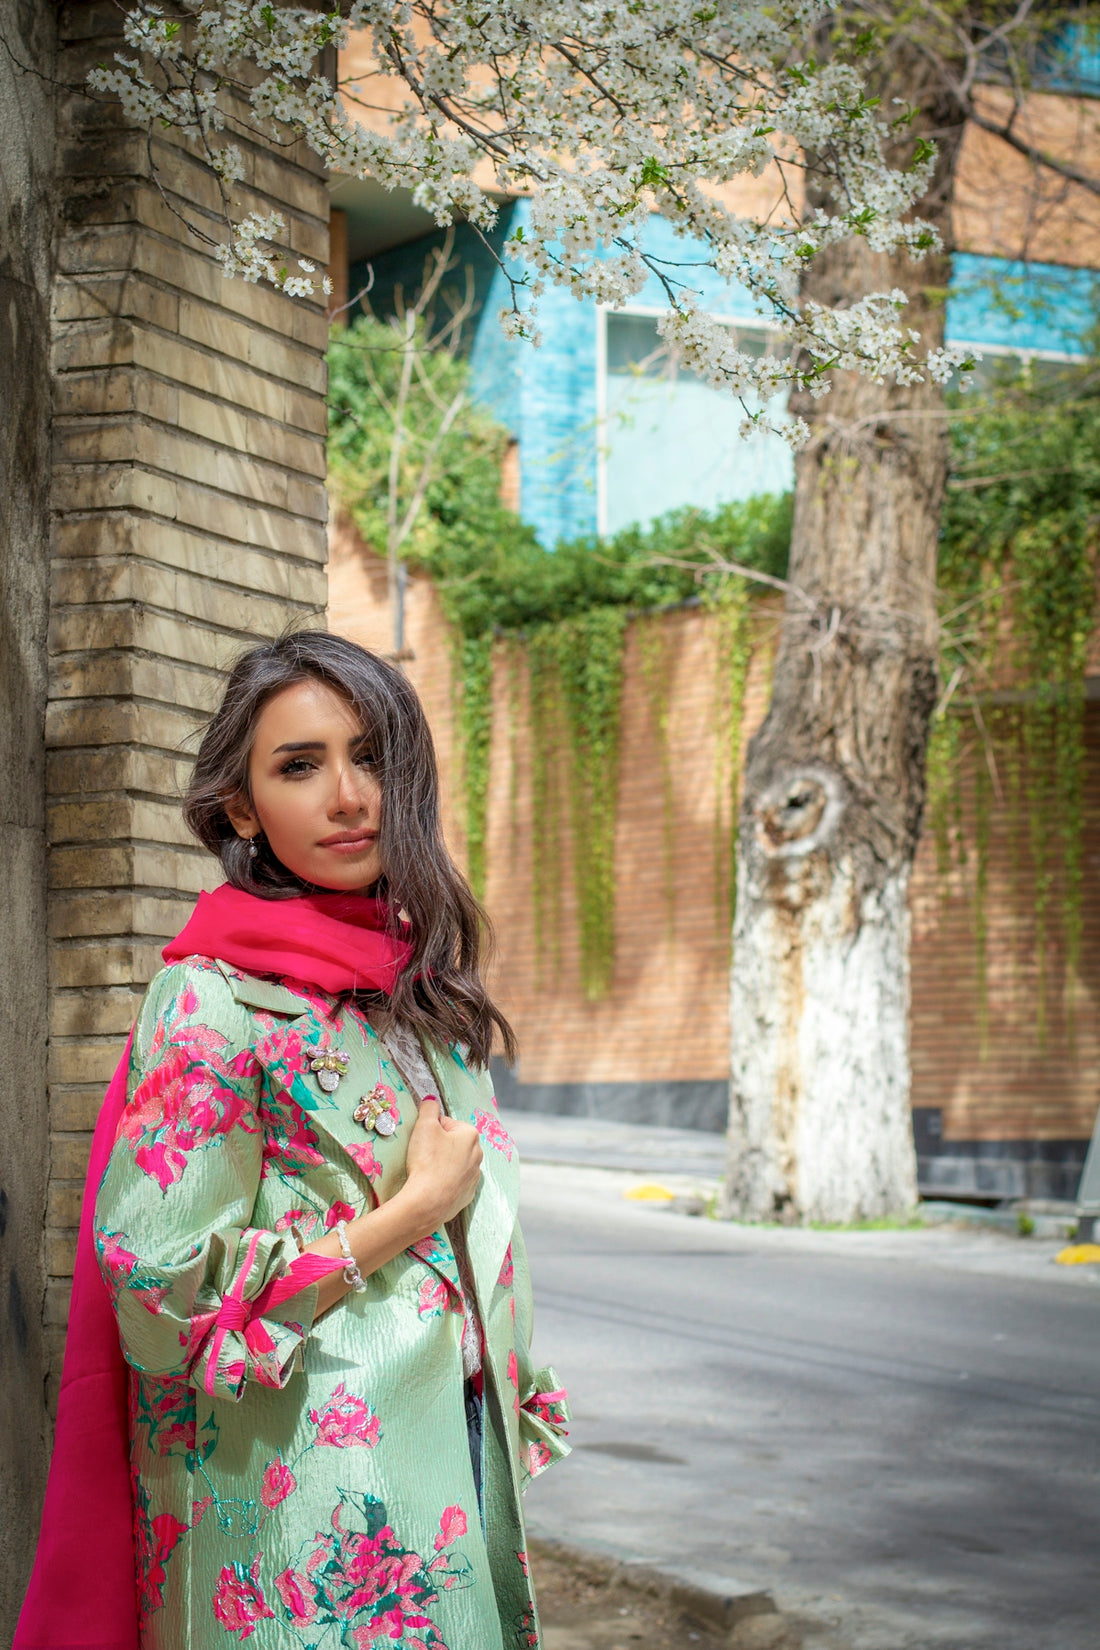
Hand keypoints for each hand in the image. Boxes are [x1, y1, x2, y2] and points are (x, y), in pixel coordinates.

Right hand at [401, 1098, 482, 1230]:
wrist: (428, 1202)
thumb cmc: (427, 1160)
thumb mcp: (424, 1126)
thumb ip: (428, 1108)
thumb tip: (430, 1099)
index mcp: (470, 1135)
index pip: (447, 1123)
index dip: (430, 1129)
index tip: (422, 1140)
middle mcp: (478, 1155)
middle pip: (453, 1143)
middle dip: (439, 1146)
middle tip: (423, 1155)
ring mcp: (474, 1176)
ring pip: (455, 1163)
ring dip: (442, 1164)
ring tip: (427, 1171)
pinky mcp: (467, 1195)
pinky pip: (454, 1182)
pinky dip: (445, 1182)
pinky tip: (433, 1185)